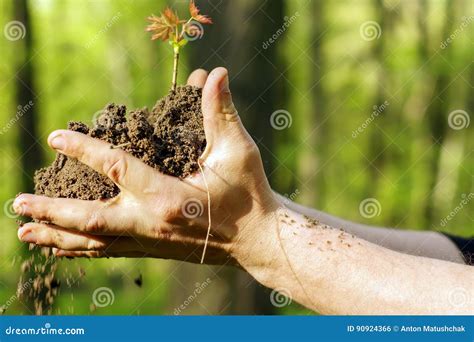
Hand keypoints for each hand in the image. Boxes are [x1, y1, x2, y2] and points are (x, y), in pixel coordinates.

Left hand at [14, 67, 278, 264]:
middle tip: (17, 205)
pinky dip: (82, 249)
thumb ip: (221, 111)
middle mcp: (152, 224)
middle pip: (90, 221)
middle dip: (51, 212)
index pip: (117, 168)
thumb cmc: (249, 194)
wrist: (257, 239)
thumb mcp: (239, 151)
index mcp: (170, 197)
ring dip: (58, 237)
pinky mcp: (153, 250)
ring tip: (25, 233)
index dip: (85, 151)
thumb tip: (214, 73)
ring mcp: (150, 241)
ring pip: (95, 243)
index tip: (56, 138)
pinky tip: (62, 249)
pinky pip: (110, 251)